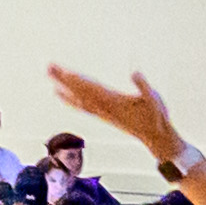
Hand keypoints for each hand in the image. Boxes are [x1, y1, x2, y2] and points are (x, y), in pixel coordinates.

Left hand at [49, 64, 186, 171]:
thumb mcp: (155, 100)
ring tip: (50, 76)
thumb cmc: (156, 118)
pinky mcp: (104, 116)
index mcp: (114, 102)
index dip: (77, 80)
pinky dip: (69, 100)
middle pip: (79, 91)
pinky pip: (82, 107)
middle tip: (48, 66)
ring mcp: (103, 113)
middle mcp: (104, 108)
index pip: (91, 88)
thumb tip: (134, 72)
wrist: (156, 138)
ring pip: (78, 98)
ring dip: (63, 86)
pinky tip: (60, 95)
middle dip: (64, 78)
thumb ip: (144, 86)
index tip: (63, 71)